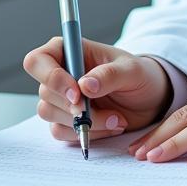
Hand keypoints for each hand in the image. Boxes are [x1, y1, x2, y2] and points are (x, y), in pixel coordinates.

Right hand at [22, 37, 173, 142]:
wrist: (150, 101)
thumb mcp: (132, 70)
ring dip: (84, 122)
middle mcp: (61, 73)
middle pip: (44, 92)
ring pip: (50, 114)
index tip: (76, 94)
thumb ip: (110, 74)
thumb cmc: (140, 76)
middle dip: (74, 107)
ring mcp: (61, 98)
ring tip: (116, 119)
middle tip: (104, 112)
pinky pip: (60, 132)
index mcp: (70, 51)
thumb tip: (84, 85)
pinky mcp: (66, 120)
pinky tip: (110, 126)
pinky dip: (85, 134)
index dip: (50, 78)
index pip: (37, 60)